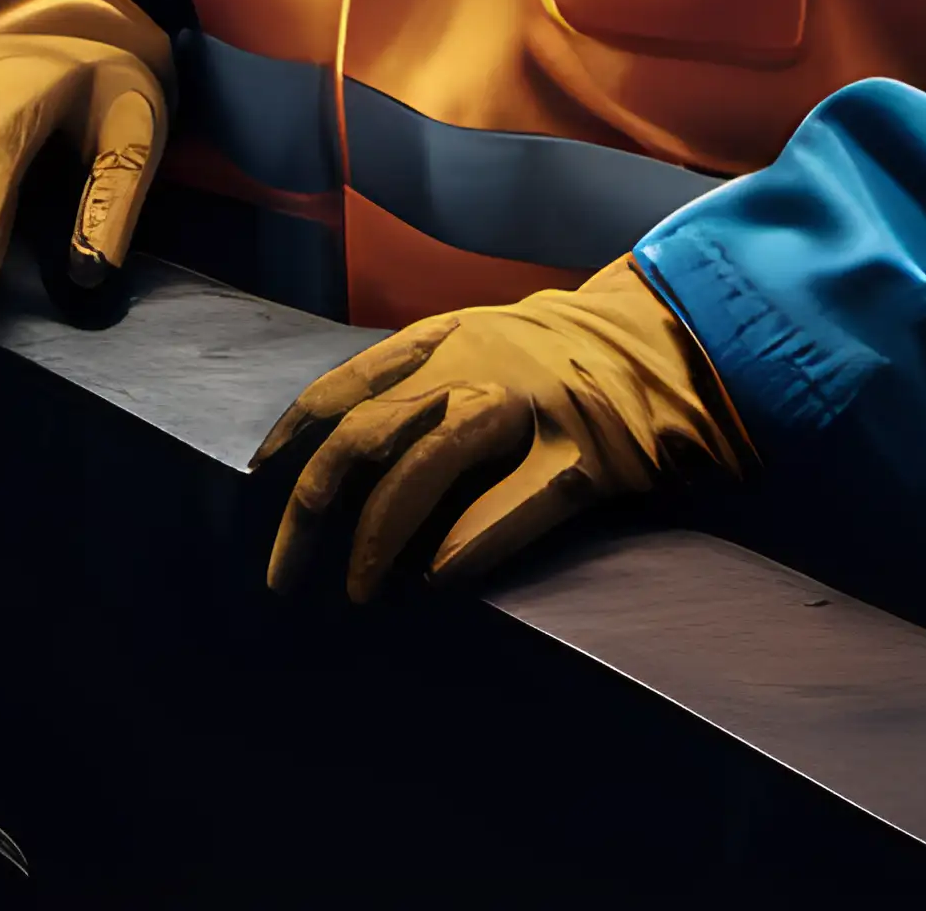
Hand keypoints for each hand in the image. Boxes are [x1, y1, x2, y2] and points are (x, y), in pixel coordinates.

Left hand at [253, 259, 747, 602]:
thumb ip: (420, 377)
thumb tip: (349, 438)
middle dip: (314, 507)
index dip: (293, 436)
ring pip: (433, 462)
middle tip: (286, 574)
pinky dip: (474, 540)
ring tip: (359, 588)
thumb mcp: (480, 339)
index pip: (342, 386)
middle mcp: (474, 367)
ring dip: (383, 531)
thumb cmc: (561, 356)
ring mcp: (529, 408)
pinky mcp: (582, 454)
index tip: (257, 481)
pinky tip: (440, 579)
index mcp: (442, 340)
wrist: (668, 336)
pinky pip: (517, 501)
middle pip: (369, 433)